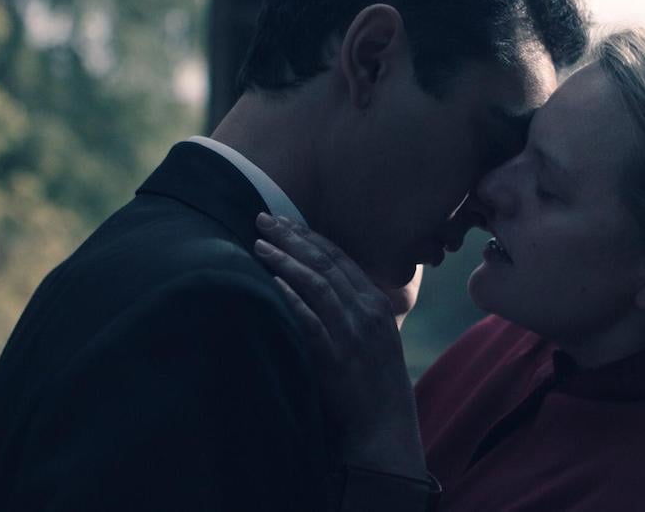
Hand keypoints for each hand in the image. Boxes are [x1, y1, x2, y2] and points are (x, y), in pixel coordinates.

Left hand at [253, 213, 425, 477]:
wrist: (385, 427)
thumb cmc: (375, 386)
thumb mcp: (376, 339)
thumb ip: (355, 312)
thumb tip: (323, 289)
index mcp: (377, 303)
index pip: (340, 258)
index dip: (310, 236)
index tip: (284, 221)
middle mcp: (367, 312)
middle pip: (326, 263)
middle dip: (292, 237)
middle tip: (263, 218)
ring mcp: (353, 334)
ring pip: (317, 285)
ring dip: (286, 261)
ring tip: (259, 244)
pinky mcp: (336, 357)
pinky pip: (310, 320)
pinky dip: (291, 298)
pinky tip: (272, 283)